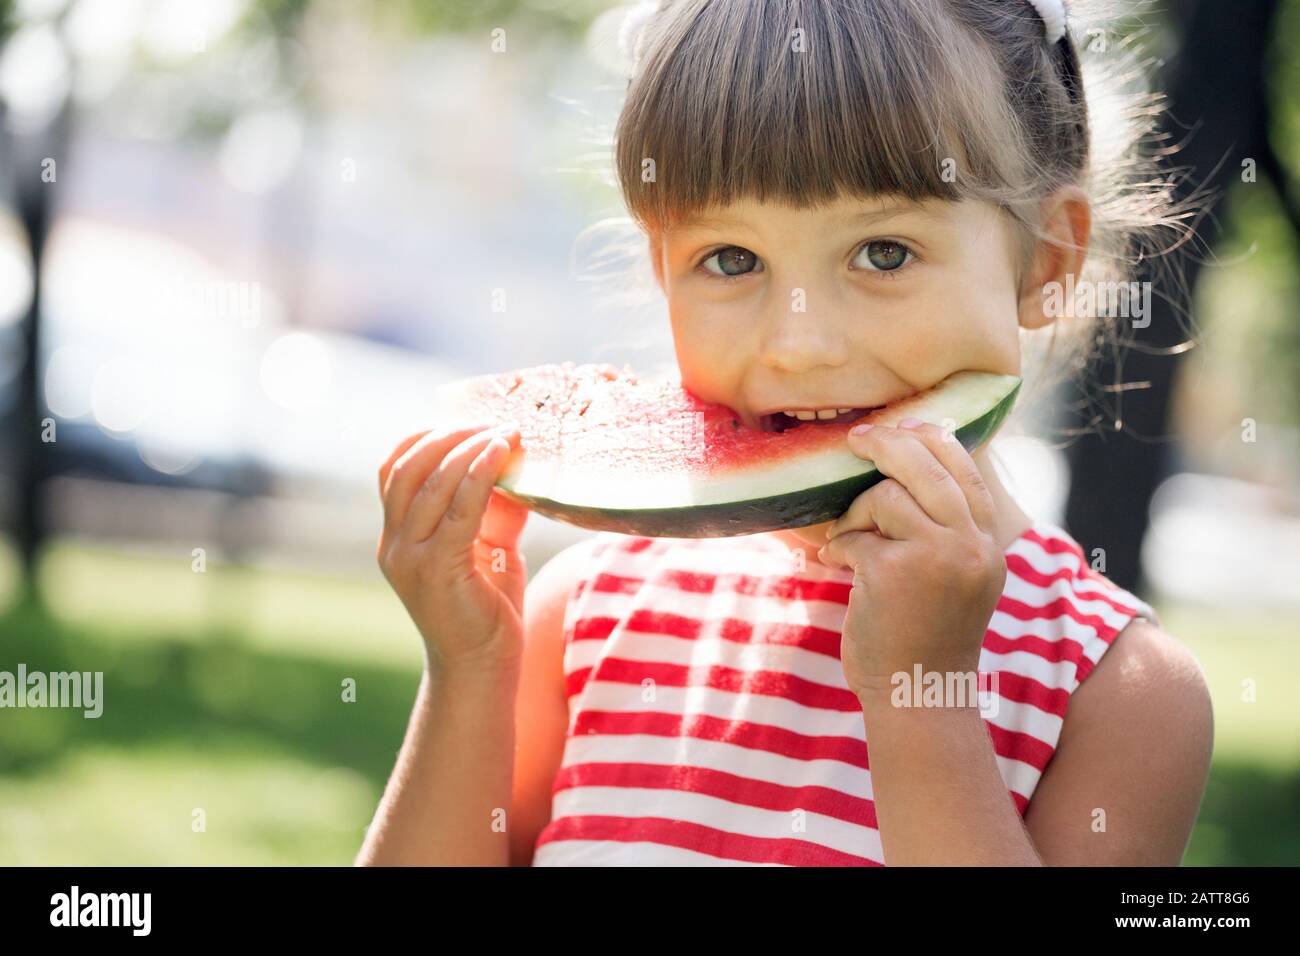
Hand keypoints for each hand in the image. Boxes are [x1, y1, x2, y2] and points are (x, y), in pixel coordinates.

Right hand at [376, 421, 530, 672]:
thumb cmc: (487, 612)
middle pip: (408, 466)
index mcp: (397, 537)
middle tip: (492, 423)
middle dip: (449, 435)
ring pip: (430, 482)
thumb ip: (496, 509)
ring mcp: (410, 558)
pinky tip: (502, 455)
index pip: (393, 468)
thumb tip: (519, 465)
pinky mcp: (437, 569)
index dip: (427, 437)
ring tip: (505, 433)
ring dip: (469, 448)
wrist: (481, 672)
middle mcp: (394, 545)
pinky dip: (479, 474)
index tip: (470, 422)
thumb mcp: (491, 549)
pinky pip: (458, 509)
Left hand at [818, 418, 1005, 698]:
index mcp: (988, 545)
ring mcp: (936, 558)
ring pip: (888, 496)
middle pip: (929, 466)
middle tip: (857, 439)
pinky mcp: (893, 573)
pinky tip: (835, 564)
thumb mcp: (955, 579)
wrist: (918, 695)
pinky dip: (840, 547)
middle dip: (888, 444)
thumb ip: (946, 529)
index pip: (966, 470)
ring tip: (849, 539)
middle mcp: (971, 547)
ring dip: (858, 513)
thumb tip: (909, 460)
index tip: (902, 426)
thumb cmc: (925, 636)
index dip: (931, 440)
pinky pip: (856, 536)